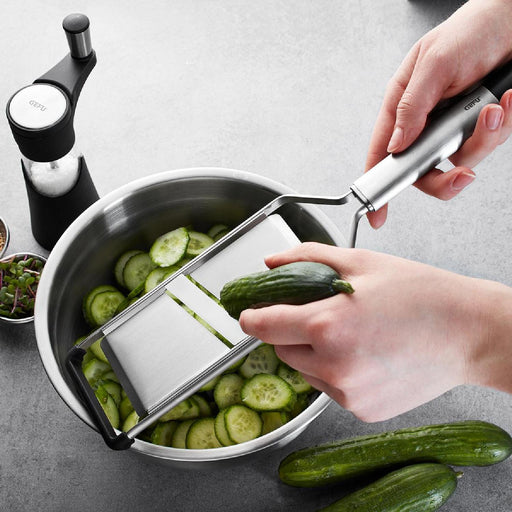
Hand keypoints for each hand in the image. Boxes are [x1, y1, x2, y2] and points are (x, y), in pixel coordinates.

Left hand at [239, 243, 511, 421]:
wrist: (469, 332)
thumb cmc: (421, 294)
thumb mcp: (360, 262)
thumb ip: (306, 258)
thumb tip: (271, 263)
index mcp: (326, 325)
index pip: (261, 326)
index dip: (250, 316)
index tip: (248, 312)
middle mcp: (332, 365)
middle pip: (280, 349)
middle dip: (289, 330)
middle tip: (320, 314)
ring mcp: (347, 393)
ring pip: (304, 370)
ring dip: (312, 351)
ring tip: (351, 333)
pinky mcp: (361, 410)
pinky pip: (329, 388)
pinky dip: (335, 371)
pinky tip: (365, 354)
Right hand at [366, 0, 511, 228]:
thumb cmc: (471, 29)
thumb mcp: (434, 64)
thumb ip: (412, 107)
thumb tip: (396, 145)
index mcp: (403, 106)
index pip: (383, 152)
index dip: (378, 185)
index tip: (377, 214)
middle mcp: (425, 121)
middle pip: (424, 171)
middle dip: (446, 178)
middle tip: (462, 174)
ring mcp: (453, 127)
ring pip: (462, 160)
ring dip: (483, 139)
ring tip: (492, 107)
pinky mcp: (479, 126)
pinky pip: (490, 143)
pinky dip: (502, 125)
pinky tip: (504, 101)